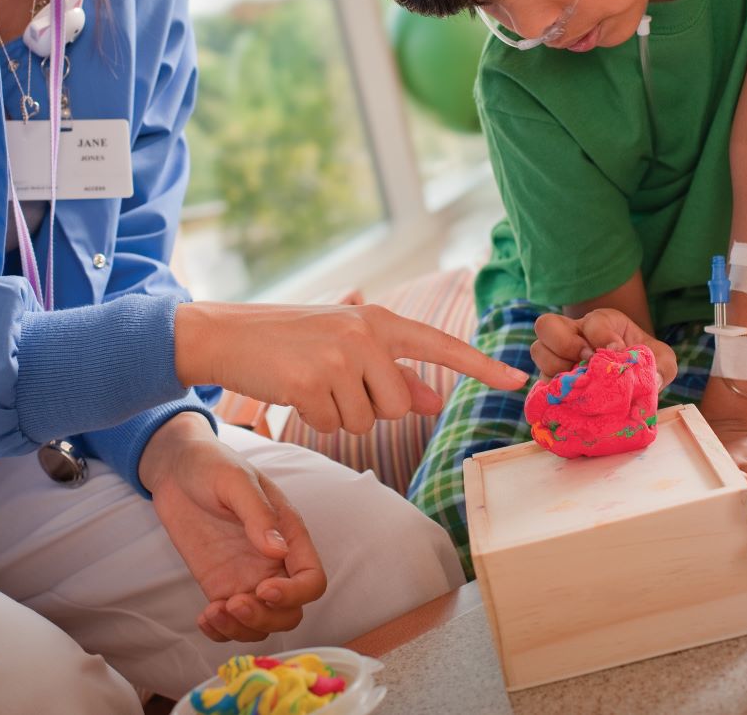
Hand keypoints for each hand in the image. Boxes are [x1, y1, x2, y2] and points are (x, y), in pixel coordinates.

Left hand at [140, 415, 326, 642]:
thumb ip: (258, 513)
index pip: (311, 580)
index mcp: (288, 533)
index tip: (264, 589)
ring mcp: (245, 576)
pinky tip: (205, 618)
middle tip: (233, 603)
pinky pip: (230, 620)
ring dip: (242, 629)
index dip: (294, 594)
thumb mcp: (235, 480)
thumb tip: (278, 551)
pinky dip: (221, 631)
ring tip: (213, 612)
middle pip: (289, 611)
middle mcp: (272, 561)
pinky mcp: (219, 584)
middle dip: (266, 618)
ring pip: (262, 622)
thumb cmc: (211, 464)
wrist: (175, 467)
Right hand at [175, 301, 529, 433]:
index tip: (519, 380)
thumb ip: (393, 373)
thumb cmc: (292, 341)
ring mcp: (339, 359)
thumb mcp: (347, 347)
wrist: (227, 334)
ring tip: (311, 383)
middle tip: (333, 381)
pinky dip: (315, 419)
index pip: (441, 345)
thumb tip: (434, 400)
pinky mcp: (312, 384)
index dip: (482, 366)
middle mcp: (366, 335)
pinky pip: (335, 427)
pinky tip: (294, 392)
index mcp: (380, 321)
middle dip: (370, 407)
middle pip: (399, 405)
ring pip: (368, 421)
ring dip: (340, 415)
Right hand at [531, 308, 678, 388]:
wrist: (631, 381)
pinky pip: (539, 382)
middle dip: (565, 344)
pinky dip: (551, 390)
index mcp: (600, 323)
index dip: (602, 336)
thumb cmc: (644, 363)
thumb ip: (662, 365)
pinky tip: (568, 399)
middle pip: (547, 325)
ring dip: (554, 366)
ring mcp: (558, 358)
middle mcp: (573, 335)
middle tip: (586, 362)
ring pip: (538, 350)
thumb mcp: (661, 359)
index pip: (592, 321)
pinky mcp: (552, 382)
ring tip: (577, 382)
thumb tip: (651, 378)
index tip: (617, 351)